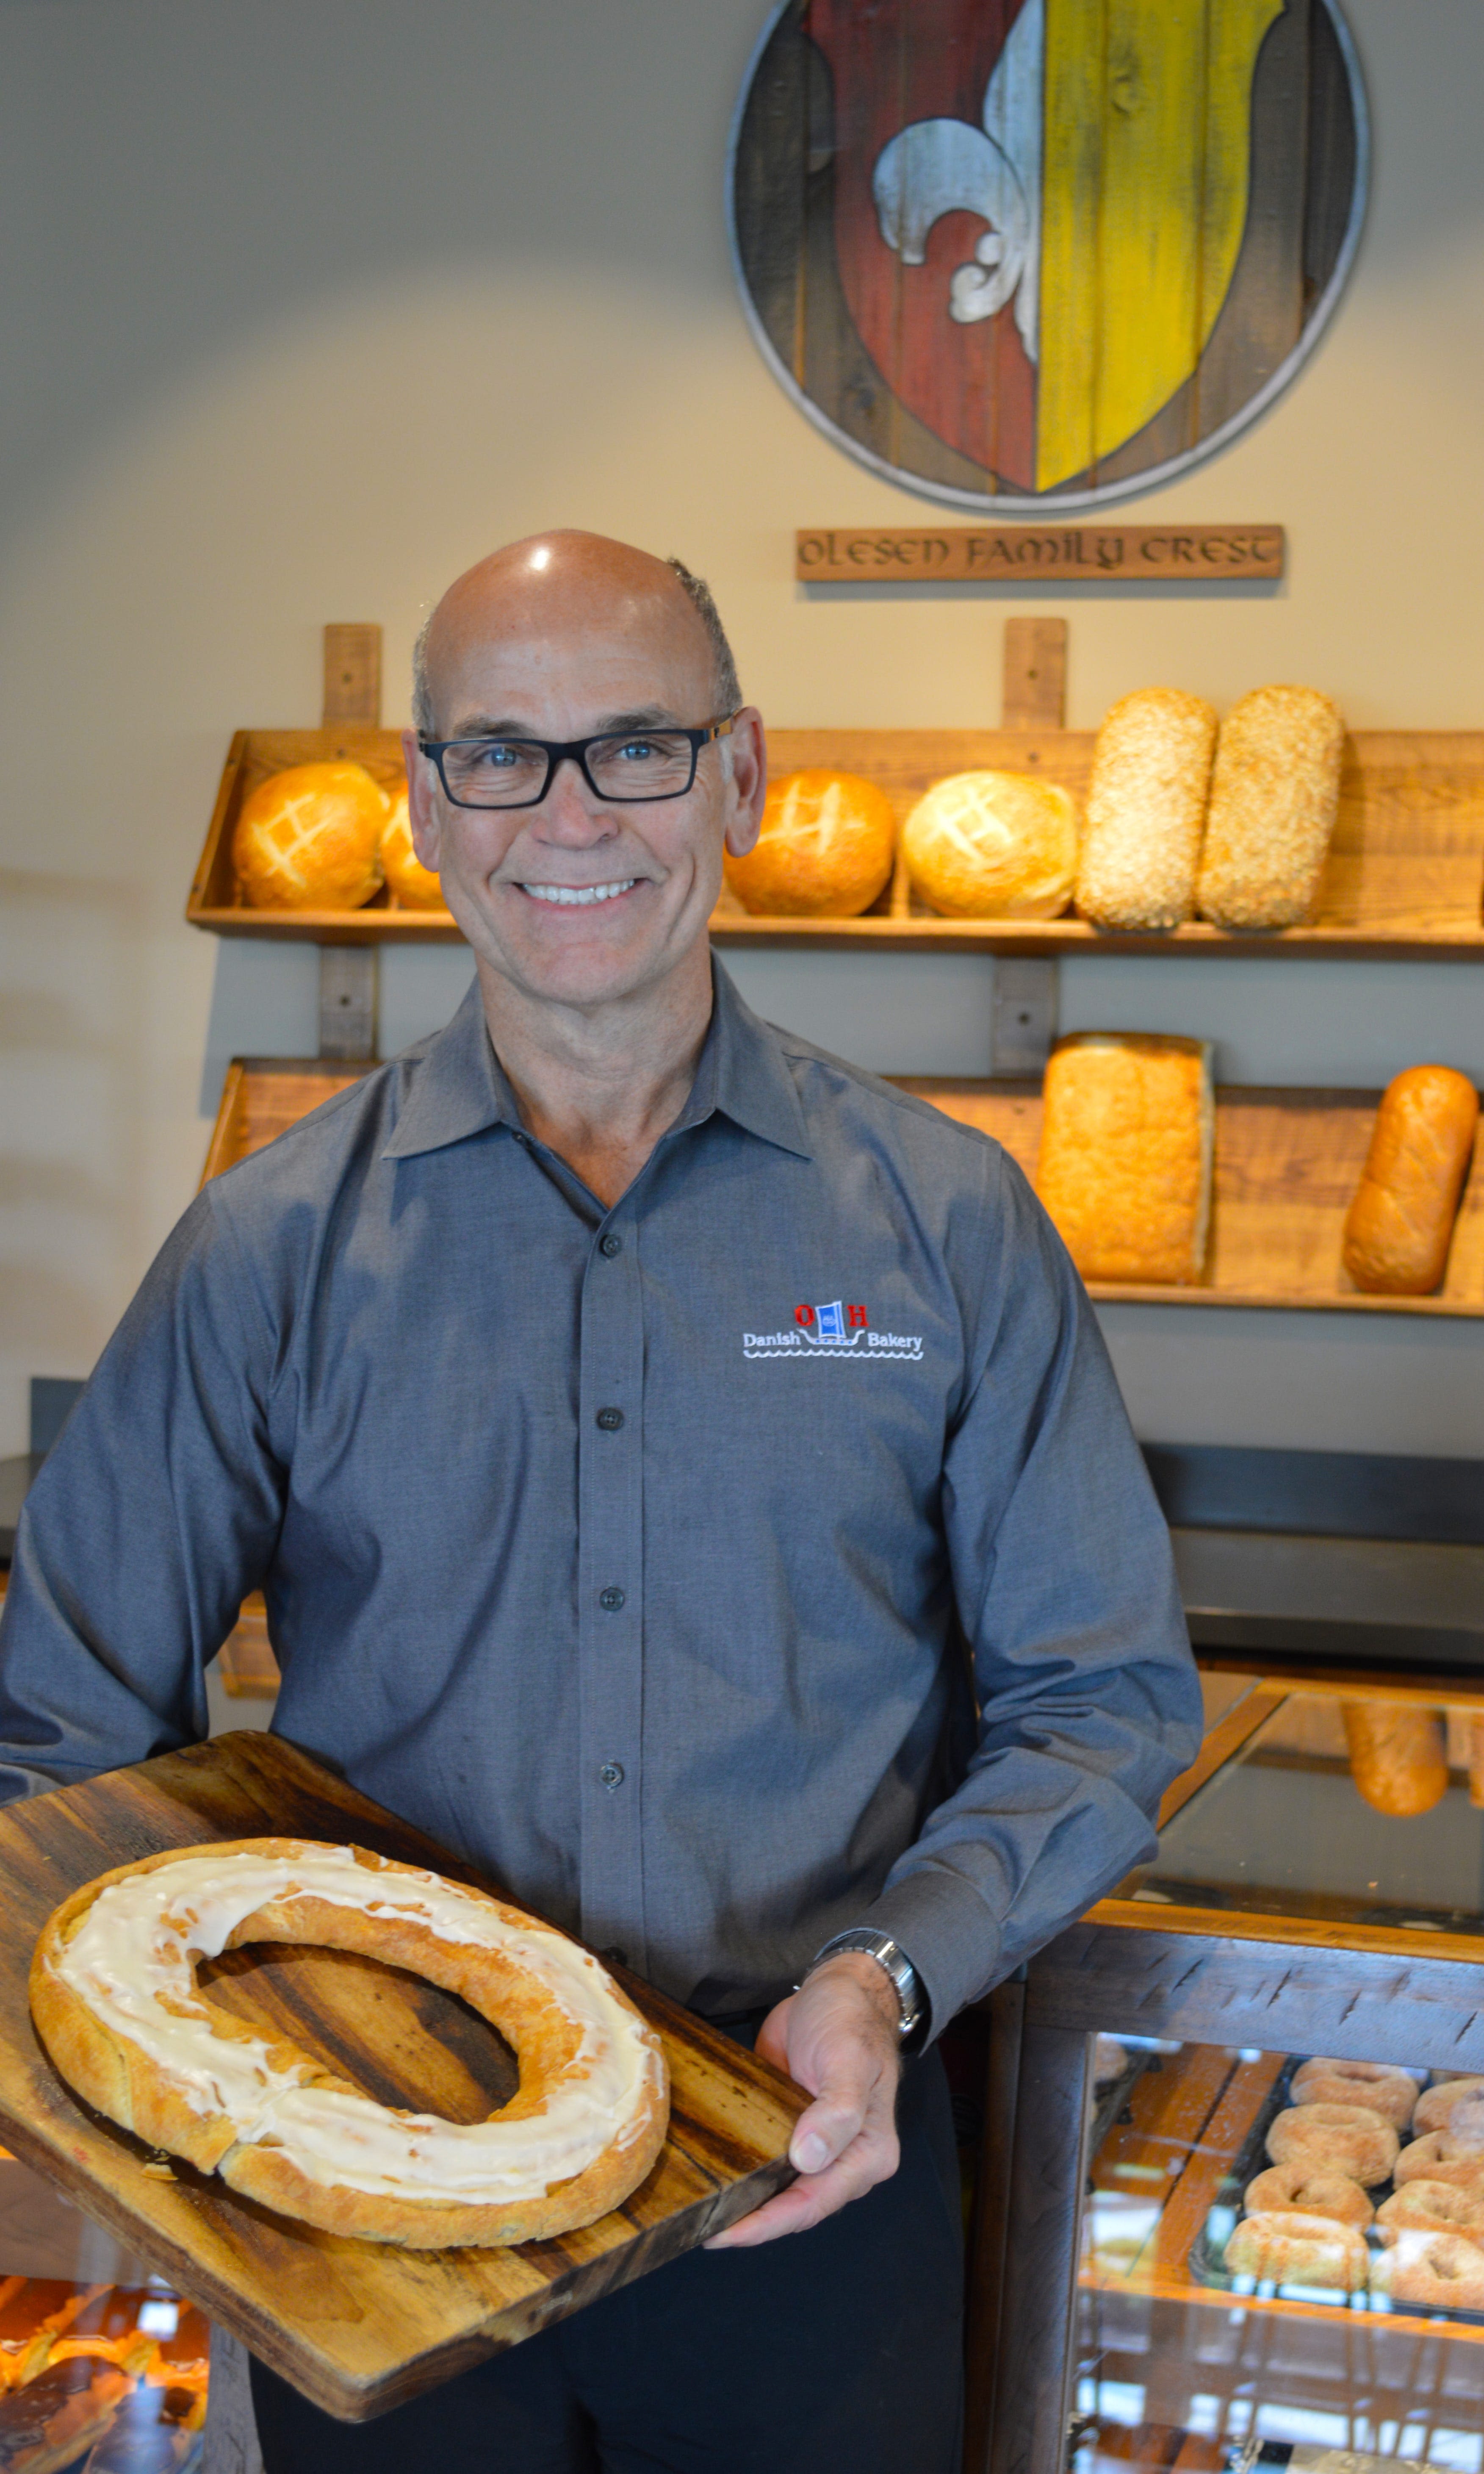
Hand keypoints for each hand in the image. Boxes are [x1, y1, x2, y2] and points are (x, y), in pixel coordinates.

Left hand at [704, 1952, 902, 2248]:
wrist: (838, 1988)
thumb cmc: (851, 2021)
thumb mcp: (848, 2060)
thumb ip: (837, 2112)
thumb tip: (809, 2158)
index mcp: (867, 2154)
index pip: (813, 2203)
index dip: (767, 2223)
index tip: (724, 2234)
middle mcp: (842, 2160)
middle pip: (792, 2205)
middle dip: (748, 2222)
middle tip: (696, 2229)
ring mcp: (814, 2146)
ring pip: (775, 2188)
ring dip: (740, 2202)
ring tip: (693, 2215)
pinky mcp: (788, 2128)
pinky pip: (763, 2158)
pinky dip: (738, 2170)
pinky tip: (707, 2174)